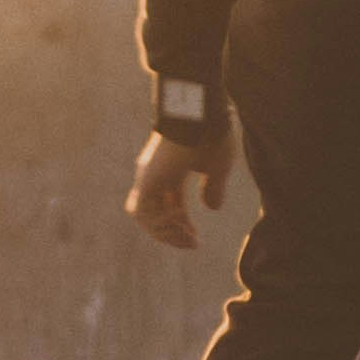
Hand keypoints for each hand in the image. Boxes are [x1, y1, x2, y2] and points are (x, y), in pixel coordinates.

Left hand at [126, 127, 232, 251]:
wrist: (201, 115)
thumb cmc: (212, 136)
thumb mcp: (218, 167)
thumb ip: (214, 187)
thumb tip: (212, 208)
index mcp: (173, 172)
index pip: (170, 206)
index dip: (181, 225)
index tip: (195, 240)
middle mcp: (156, 176)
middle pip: (156, 214)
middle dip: (172, 233)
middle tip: (192, 243)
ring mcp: (149, 178)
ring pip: (144, 216)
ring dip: (162, 231)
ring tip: (184, 234)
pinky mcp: (147, 179)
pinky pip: (140, 212)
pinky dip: (156, 222)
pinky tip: (177, 220)